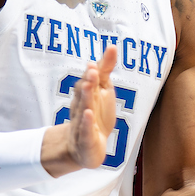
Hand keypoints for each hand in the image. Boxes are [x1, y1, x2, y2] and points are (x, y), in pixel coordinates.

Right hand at [65, 46, 118, 168]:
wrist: (82, 148)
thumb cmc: (95, 115)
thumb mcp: (103, 91)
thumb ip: (105, 70)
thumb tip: (112, 47)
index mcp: (87, 94)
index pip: (90, 79)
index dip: (95, 69)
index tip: (99, 59)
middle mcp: (82, 105)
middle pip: (84, 91)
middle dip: (88, 80)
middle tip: (93, 69)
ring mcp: (82, 122)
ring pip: (83, 108)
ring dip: (86, 96)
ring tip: (89, 85)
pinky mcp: (85, 139)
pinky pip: (85, 130)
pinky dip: (86, 122)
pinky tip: (89, 114)